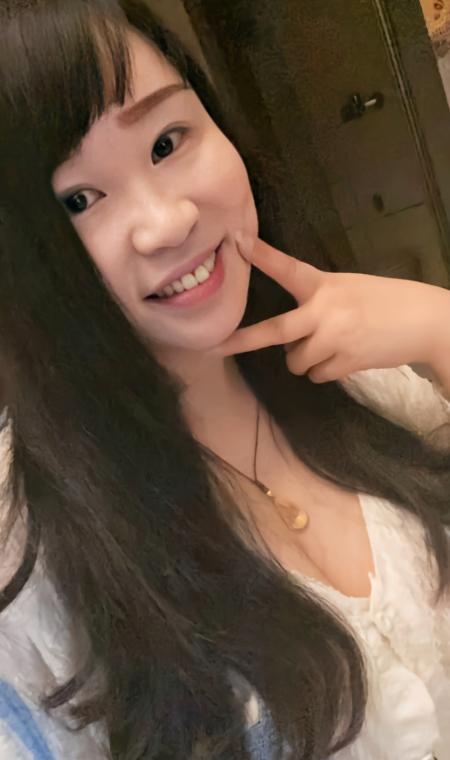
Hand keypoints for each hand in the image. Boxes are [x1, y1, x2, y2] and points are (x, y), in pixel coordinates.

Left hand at [212, 237, 448, 382]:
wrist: (426, 321)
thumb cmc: (385, 301)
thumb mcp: (349, 288)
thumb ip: (318, 302)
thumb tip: (291, 337)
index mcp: (324, 284)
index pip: (287, 267)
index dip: (261, 255)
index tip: (237, 241)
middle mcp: (324, 311)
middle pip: (275, 331)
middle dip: (243, 341)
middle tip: (215, 348)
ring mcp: (334, 339)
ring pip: (295, 362)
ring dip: (304, 360)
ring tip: (327, 346)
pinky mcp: (346, 363)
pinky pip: (316, 375)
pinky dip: (323, 371)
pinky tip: (344, 356)